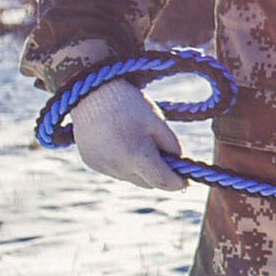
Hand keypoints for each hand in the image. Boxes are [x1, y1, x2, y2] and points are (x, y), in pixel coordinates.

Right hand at [68, 80, 182, 189]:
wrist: (89, 92)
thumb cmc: (127, 103)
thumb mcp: (157, 121)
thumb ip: (172, 145)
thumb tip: (179, 163)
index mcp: (136, 155)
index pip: (163, 181)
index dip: (177, 182)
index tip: (186, 180)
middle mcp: (118, 166)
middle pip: (147, 183)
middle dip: (159, 175)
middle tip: (165, 158)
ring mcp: (102, 166)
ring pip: (131, 178)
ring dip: (139, 169)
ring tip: (136, 142)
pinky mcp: (92, 162)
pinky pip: (115, 171)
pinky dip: (122, 163)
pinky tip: (119, 143)